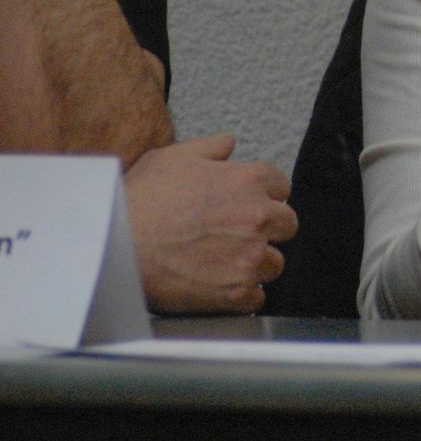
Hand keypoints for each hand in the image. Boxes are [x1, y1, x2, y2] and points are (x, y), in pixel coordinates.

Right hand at [123, 132, 296, 313]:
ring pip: (274, 263)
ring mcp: (250, 255)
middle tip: (235, 236)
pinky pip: (258, 297)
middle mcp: (257, 216)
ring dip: (255, 265)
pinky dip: (242, 296)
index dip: (262, 197)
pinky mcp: (237, 291)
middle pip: (287, 225)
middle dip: (266, 230)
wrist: (113, 248)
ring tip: (222, 263)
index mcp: (248, 180)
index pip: (282, 187)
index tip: (245, 206)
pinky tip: (218, 286)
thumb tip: (229, 143)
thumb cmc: (139, 201)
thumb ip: (208, 148)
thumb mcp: (171, 159)